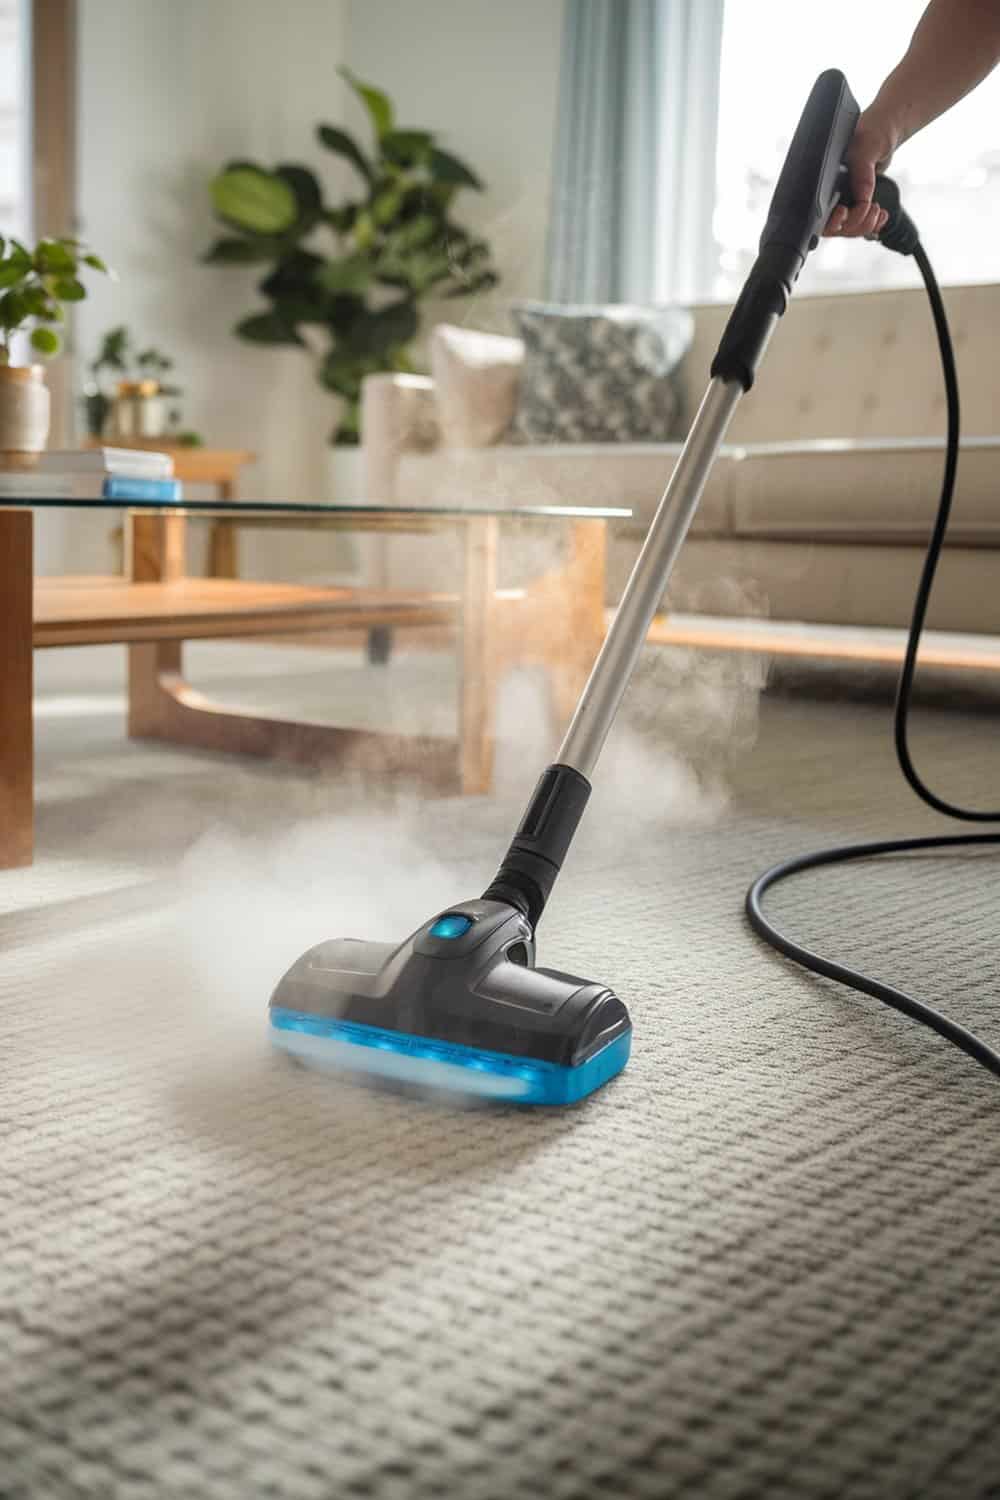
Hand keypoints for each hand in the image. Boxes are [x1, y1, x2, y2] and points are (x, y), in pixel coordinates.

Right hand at [824, 107, 901, 236]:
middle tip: (870, 209)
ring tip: (877, 210)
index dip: (832, 220)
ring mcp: (844, 197)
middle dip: (853, 224)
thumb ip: (862, 173)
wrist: (885, 129)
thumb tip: (861, 199)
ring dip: (864, 225)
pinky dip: (872, 223)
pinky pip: (860, 222)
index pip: (819, 213)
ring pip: (848, 228)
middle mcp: (830, 191)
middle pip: (834, 227)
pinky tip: (881, 214)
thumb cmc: (872, 130)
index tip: (845, 211)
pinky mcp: (857, 200)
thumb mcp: (866, 147)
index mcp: (823, 179)